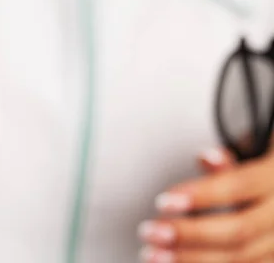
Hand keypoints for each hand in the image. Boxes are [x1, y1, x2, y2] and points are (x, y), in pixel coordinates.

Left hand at [138, 147, 273, 262]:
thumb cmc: (257, 179)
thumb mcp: (249, 160)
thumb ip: (225, 164)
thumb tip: (205, 157)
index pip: (237, 187)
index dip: (200, 195)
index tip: (162, 202)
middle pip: (238, 231)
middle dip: (189, 234)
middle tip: (148, 231)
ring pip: (240, 257)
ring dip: (190, 259)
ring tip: (152, 254)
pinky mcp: (272, 260)